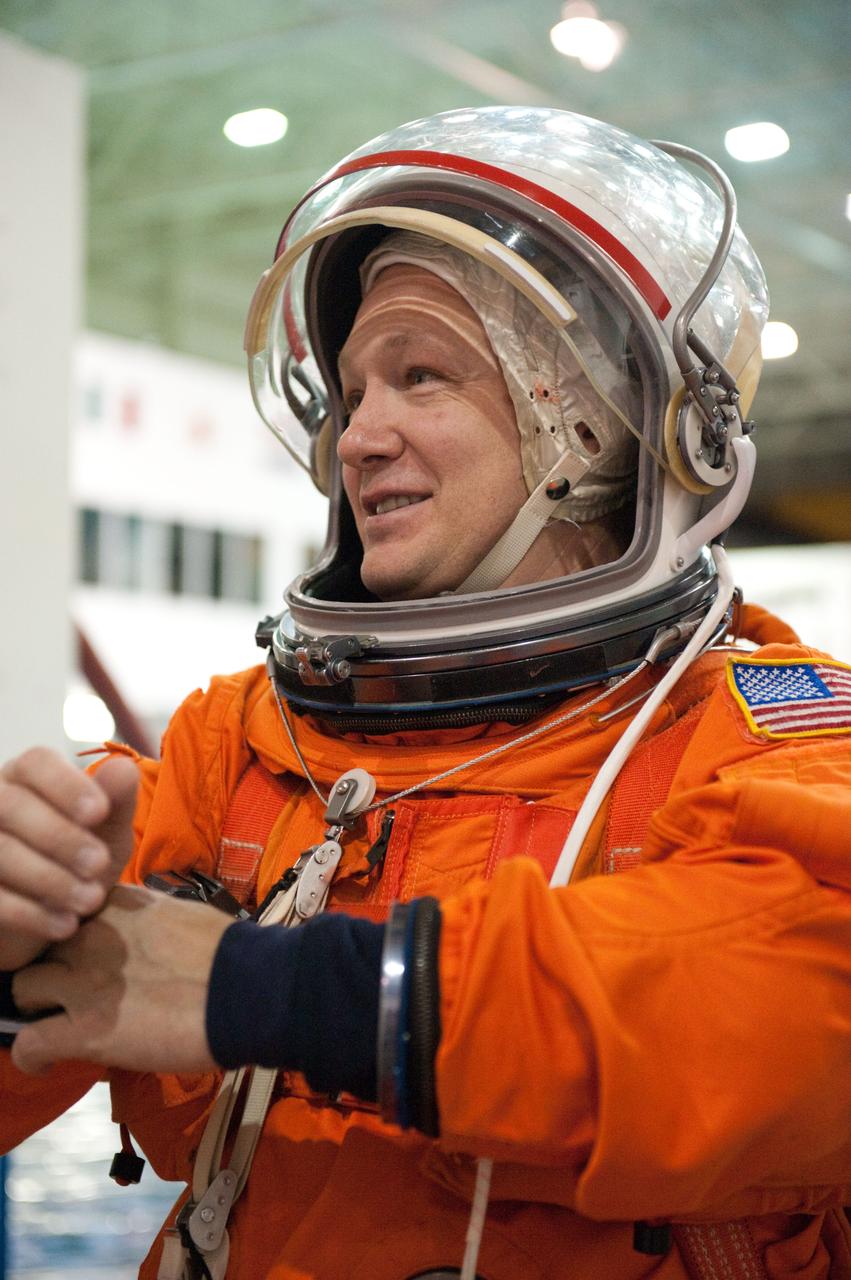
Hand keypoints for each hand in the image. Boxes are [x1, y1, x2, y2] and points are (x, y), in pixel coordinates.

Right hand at [0, 750, 138, 970]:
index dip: (66, 785)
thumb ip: (116, 800)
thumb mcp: (106, 832)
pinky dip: (29, 913)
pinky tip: (65, 924)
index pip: (36, 763)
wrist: (52, 912)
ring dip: (49, 878)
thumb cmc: (80, 856)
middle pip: (11, 805)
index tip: (99, 812)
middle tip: (99, 864)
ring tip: (91, 900)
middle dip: (60, 836)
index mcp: (27, 777)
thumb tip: (124, 769)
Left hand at [10, 884, 231, 1074]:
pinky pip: (29, 1044)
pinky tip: (45, 1062)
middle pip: (40, 945)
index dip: (69, 933)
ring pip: (24, 987)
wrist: (250, 989)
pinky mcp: (85, 1030)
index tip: (80, 951)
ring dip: (36, 1005)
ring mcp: (84, 983)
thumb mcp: (181, 912)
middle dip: (49, 965)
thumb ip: (146, 916)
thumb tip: (143, 929)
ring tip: (54, 1023)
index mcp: (117, 906)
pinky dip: (30, 1056)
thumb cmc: (230, 952)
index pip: (67, 907)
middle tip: (66, 989)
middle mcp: (91, 937)